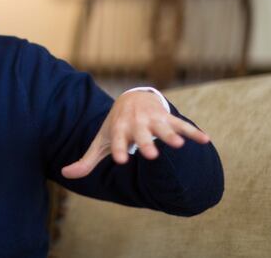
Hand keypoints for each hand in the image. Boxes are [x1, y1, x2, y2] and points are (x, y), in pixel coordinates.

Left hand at [61, 91, 208, 178]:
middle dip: (146, 143)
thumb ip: (86, 160)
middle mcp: (136, 124)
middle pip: (141, 135)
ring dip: (170, 135)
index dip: (118, 149)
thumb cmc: (115, 126)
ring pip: (163, 128)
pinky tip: (206, 140)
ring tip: (179, 146)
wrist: (132, 97)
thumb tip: (64, 173)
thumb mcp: (100, 141)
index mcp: (119, 130)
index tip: (120, 160)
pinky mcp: (167, 118)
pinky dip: (193, 132)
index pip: (116, 140)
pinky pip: (182, 125)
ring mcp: (153, 120)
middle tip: (151, 155)